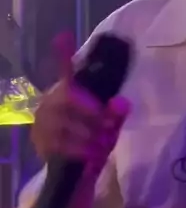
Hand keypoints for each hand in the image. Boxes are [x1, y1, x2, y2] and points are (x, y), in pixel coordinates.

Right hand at [32, 33, 129, 177]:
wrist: (76, 171)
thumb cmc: (93, 140)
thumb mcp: (110, 127)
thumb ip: (116, 114)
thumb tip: (122, 102)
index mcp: (67, 92)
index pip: (66, 70)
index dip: (64, 54)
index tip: (64, 35)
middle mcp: (50, 101)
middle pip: (70, 98)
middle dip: (94, 114)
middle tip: (109, 128)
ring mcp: (42, 121)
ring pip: (66, 123)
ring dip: (89, 135)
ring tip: (103, 145)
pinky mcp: (40, 141)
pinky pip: (61, 142)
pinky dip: (81, 149)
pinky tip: (92, 154)